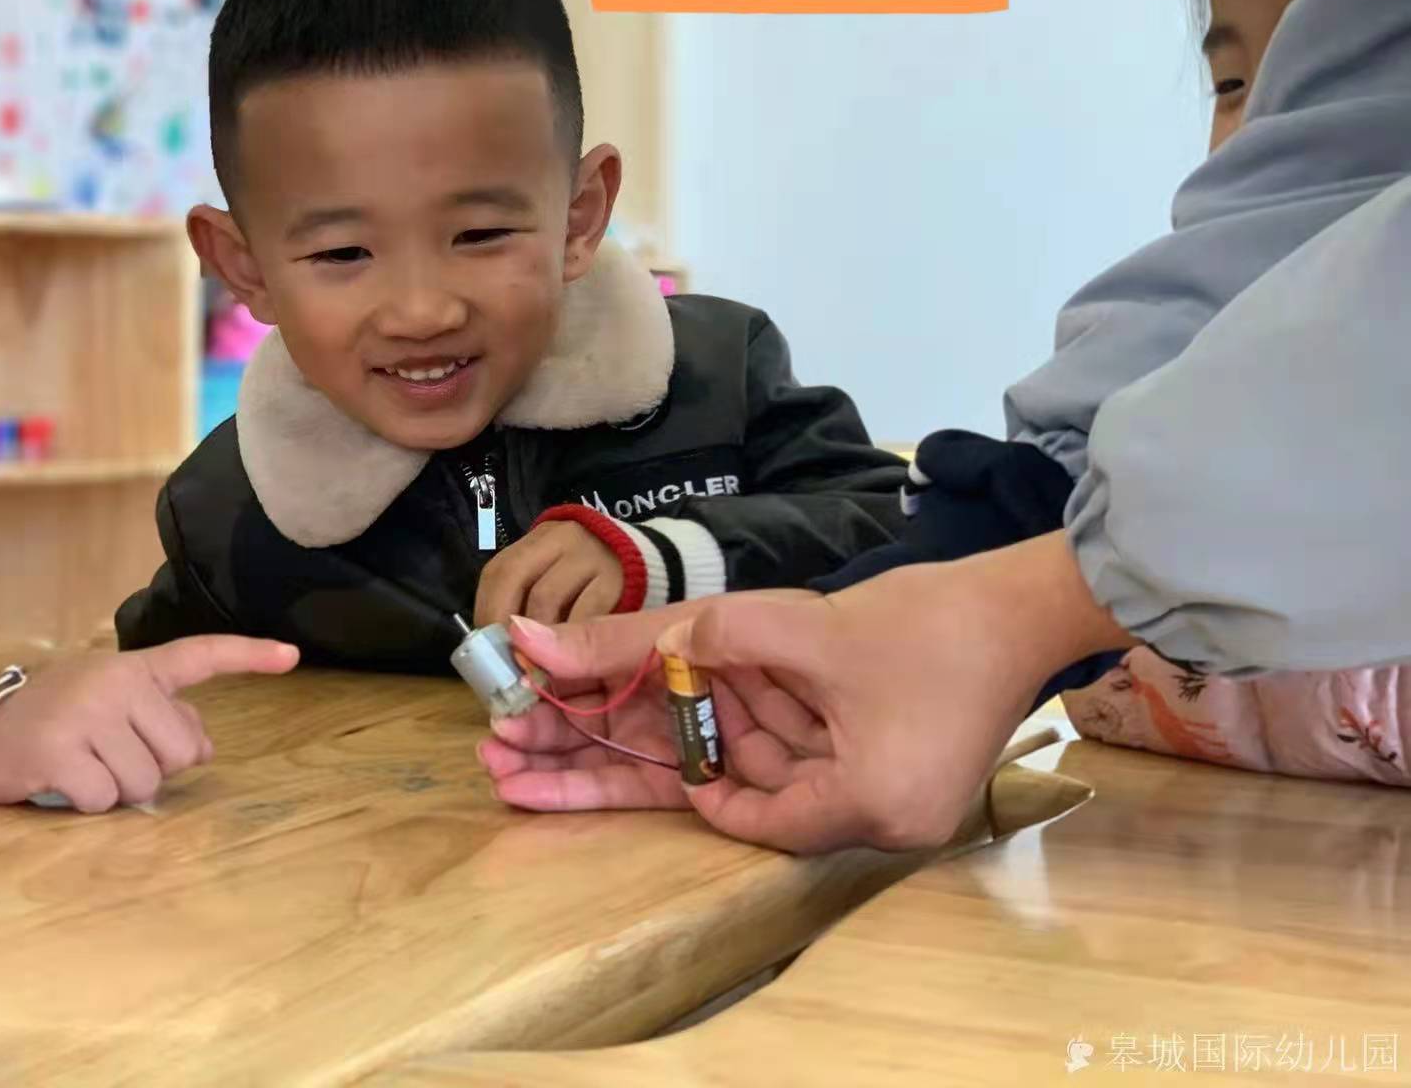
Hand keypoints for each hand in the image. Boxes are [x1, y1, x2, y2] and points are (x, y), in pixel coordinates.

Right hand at [0, 636, 299, 812]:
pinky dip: (87, 805)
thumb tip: (206, 747)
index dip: (250, 656)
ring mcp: (85, 715)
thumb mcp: (113, 706)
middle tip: (108, 756)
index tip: (293, 656)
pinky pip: (104, 800)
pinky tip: (60, 783)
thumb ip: (163, 718)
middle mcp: (115, 682)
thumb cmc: (55, 717)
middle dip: (152, 768)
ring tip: (82, 767)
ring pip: (144, 782)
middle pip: (179, 752)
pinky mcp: (57, 752)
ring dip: (117, 790)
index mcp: (135, 668)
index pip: (201, 656)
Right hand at [481, 590, 820, 812]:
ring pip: (614, 751)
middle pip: (603, 709)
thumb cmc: (831, 635)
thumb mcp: (725, 625)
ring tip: (498, 773)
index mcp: (690, 640)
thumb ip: (622, 636)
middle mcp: (689, 686)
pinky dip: (594, 791)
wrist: (928, 675)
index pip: (604, 658)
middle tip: (490, 744)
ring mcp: (703, 734)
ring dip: (556, 763)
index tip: (504, 687)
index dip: (554, 674)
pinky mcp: (721, 779)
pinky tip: (542, 793)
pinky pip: (650, 786)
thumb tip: (528, 634)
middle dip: (545, 727)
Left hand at [486, 534, 1130, 853]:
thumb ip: (674, 637)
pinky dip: (721, 714)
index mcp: (856, 807)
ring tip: (543, 718)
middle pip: (703, 786)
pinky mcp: (861, 750)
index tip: (560, 751)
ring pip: (730, 759)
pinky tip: (645, 693)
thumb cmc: (933, 623)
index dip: (638, 776)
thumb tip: (550, 642)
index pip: (719, 805)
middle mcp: (855, 812)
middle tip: (504, 756)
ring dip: (652, 730)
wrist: (1030, 604)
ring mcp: (859, 783)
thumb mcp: (795, 626)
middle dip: (605, 764)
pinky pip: (774, 742)